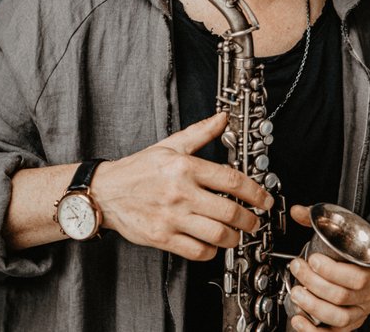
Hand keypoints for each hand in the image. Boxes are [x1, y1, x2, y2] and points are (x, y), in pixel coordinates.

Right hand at [90, 111, 274, 260]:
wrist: (105, 192)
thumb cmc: (137, 170)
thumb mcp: (169, 145)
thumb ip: (200, 133)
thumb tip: (222, 118)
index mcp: (184, 167)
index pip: (231, 180)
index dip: (255, 192)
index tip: (264, 200)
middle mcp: (180, 193)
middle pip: (230, 211)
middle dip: (250, 220)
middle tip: (254, 221)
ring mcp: (171, 217)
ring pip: (217, 234)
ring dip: (233, 237)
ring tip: (236, 234)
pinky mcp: (162, 237)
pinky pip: (197, 251)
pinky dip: (211, 251)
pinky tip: (212, 244)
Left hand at [285, 205, 369, 330]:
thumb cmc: (366, 245)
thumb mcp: (352, 227)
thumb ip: (322, 219)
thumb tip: (298, 211)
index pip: (358, 276)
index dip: (333, 270)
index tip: (313, 259)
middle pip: (343, 296)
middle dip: (314, 283)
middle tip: (297, 268)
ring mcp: (362, 308)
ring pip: (340, 317)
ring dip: (313, 306)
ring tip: (296, 293)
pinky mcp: (353, 320)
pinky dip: (316, 331)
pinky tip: (299, 322)